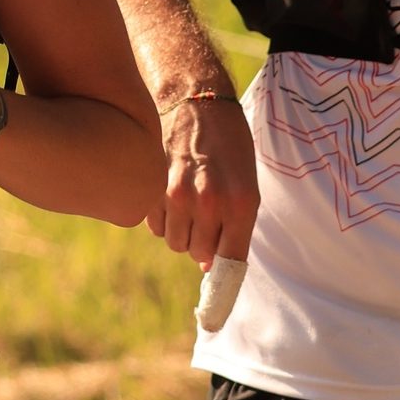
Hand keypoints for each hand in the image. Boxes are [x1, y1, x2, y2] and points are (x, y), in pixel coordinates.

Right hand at [152, 78, 258, 262]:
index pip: (230, 260)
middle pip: (199, 254)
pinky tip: (172, 194)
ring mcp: (177, 197)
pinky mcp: (152, 189)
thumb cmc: (229, 142)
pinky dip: (163, 219)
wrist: (197, 100)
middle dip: (203, 244)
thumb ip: (235, 223)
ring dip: (182, 232)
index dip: (224, 279)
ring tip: (190, 204)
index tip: (218, 300)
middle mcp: (209, 203)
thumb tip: (210, 263)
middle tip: (207, 220)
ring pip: (175, 242)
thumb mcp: (246, 181)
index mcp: (240, 203)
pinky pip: (155, 225)